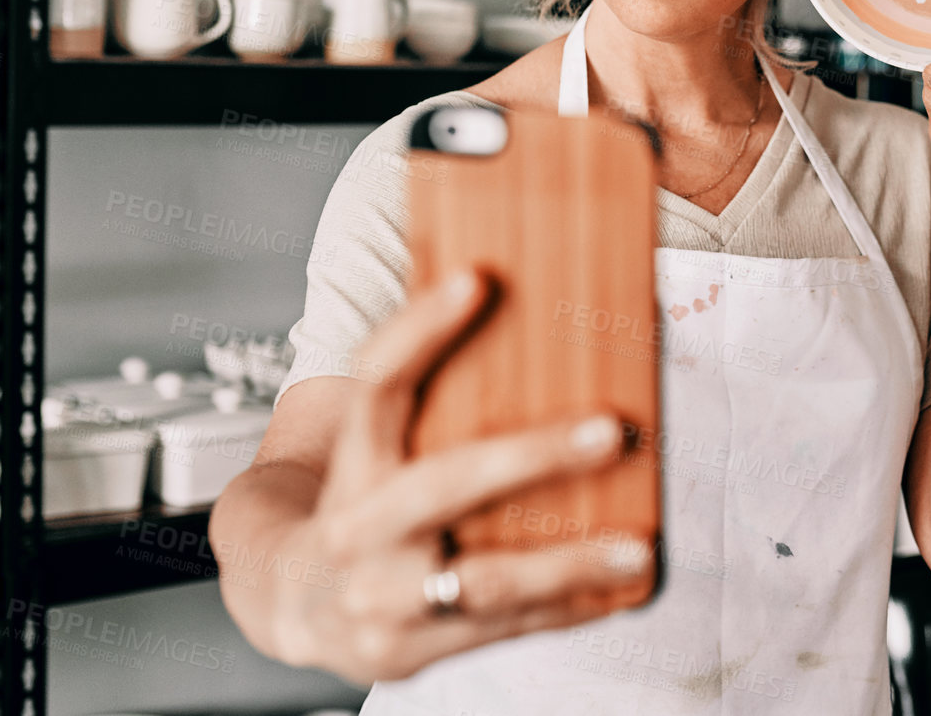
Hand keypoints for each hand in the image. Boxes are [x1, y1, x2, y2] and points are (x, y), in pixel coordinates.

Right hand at [272, 266, 653, 684]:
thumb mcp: (375, 448)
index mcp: (352, 458)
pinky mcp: (408, 650)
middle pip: (446, 483)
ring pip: (484, 580)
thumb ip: (434, 401)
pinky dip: (567, 608)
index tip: (475, 279)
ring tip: (637, 548)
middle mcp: (358, 527)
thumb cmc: (362, 504)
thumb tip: (531, 319)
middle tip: (611, 430)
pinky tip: (618, 589)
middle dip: (533, 456)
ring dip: (569, 562)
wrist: (293, 602)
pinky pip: (504, 628)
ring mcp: (380, 596)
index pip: (377, 379)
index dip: (420, 327)